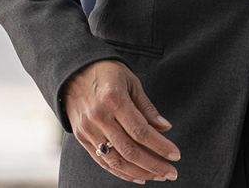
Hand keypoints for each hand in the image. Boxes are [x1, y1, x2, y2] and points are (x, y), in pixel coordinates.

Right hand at [63, 59, 180, 182]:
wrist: (72, 71)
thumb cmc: (107, 73)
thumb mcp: (131, 82)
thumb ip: (147, 107)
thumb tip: (165, 128)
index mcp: (114, 100)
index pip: (141, 131)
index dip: (160, 146)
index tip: (176, 155)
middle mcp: (99, 118)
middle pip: (129, 149)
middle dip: (153, 165)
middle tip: (172, 173)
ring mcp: (88, 130)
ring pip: (115, 160)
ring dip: (139, 172)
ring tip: (158, 176)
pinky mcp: (81, 138)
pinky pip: (102, 161)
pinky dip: (120, 172)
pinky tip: (137, 177)